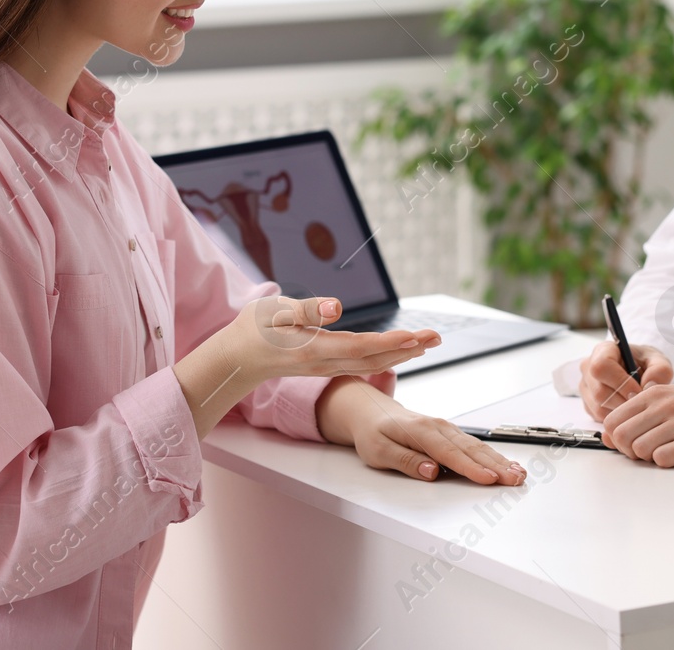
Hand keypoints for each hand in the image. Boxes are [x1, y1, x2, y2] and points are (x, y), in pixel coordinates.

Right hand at [219, 294, 441, 388]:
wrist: (237, 358)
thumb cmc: (252, 329)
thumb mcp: (272, 312)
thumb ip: (305, 309)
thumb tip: (337, 307)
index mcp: (314, 349)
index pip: (361, 346)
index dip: (392, 343)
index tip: (418, 336)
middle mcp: (325, 362)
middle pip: (374, 359)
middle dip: (408, 349)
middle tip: (437, 337)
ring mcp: (327, 367)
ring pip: (371, 365)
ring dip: (402, 354)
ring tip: (428, 343)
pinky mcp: (326, 365)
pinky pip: (362, 365)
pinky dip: (385, 358)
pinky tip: (400, 351)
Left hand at [316, 378, 527, 485]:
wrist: (371, 412)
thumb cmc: (373, 433)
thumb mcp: (378, 451)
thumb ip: (406, 461)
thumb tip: (431, 471)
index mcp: (420, 431)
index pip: (449, 454)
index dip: (470, 468)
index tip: (489, 480)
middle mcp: (438, 427)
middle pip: (470, 450)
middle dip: (496, 465)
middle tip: (516, 479)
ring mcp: (446, 428)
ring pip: (476, 447)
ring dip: (499, 460)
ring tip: (518, 474)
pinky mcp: (449, 433)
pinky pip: (473, 445)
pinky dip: (492, 455)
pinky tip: (505, 464)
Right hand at [579, 340, 673, 420]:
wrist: (640, 371)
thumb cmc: (646, 363)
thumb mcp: (658, 361)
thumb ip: (660, 370)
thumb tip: (648, 386)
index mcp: (603, 351)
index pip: (601, 366)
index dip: (620, 382)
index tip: (638, 391)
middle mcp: (588, 368)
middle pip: (599, 391)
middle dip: (623, 401)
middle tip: (641, 403)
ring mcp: (585, 387)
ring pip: (599, 407)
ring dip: (621, 412)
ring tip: (636, 406)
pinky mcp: (587, 404)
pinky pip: (599, 417)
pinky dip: (616, 419)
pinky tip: (628, 410)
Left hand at [601, 376, 673, 467]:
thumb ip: (643, 412)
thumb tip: (608, 434)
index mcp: (656, 394)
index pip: (614, 420)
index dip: (617, 438)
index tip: (631, 444)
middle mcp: (666, 406)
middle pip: (622, 437)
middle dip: (628, 451)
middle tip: (646, 453)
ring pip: (640, 449)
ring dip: (648, 458)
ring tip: (666, 453)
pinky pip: (663, 459)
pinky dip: (666, 462)